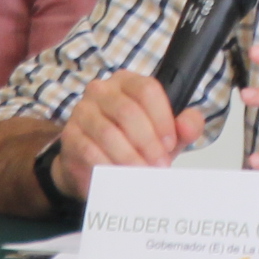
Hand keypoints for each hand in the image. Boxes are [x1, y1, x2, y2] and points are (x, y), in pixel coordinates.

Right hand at [54, 68, 203, 199]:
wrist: (94, 166)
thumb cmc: (131, 144)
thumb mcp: (164, 134)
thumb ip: (185, 126)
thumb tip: (188, 124)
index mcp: (127, 82)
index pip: (147, 89)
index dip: (162, 118)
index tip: (170, 143)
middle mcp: (102, 91)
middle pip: (128, 111)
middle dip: (148, 142)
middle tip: (159, 164)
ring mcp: (82, 112)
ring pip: (109, 133)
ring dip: (130, 157)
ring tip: (143, 173)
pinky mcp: (70, 136)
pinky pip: (91, 151)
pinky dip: (110, 166)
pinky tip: (121, 176)